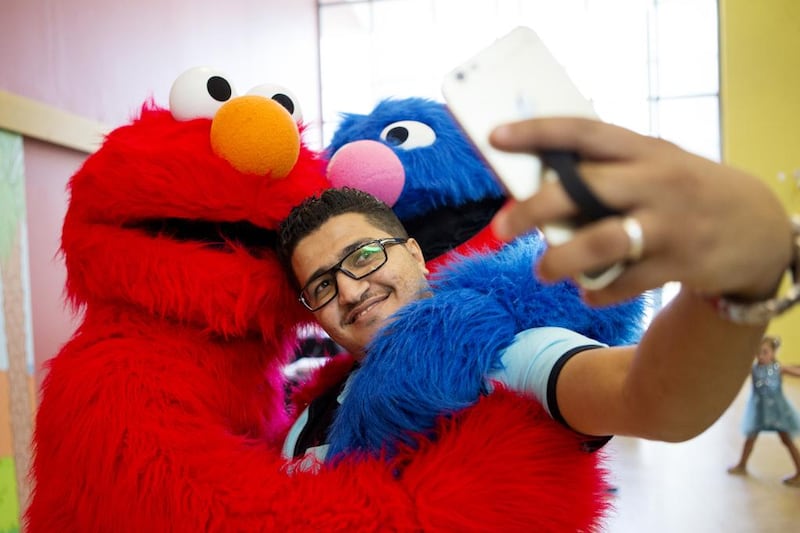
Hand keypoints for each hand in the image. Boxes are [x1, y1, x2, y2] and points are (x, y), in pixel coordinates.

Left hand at [489, 117, 792, 305]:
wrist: (757, 228)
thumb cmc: (683, 191)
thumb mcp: (654, 165)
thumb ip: (607, 171)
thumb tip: (537, 185)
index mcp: (643, 149)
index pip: (583, 131)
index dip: (538, 132)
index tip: (496, 136)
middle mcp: (655, 181)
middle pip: (582, 190)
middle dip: (533, 209)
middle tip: (499, 228)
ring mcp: (668, 224)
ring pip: (603, 241)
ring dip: (563, 260)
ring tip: (542, 270)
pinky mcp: (679, 263)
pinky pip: (626, 282)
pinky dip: (599, 291)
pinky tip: (588, 292)